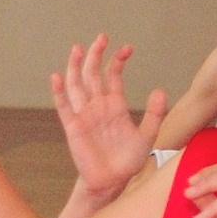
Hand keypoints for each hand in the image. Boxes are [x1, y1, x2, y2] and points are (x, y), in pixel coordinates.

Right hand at [49, 37, 166, 193]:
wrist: (112, 180)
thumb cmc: (128, 160)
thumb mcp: (147, 136)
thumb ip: (154, 114)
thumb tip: (160, 91)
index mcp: (115, 105)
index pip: (113, 76)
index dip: (117, 60)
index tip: (127, 48)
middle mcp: (98, 106)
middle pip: (93, 74)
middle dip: (96, 55)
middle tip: (102, 37)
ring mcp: (84, 114)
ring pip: (77, 85)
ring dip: (76, 66)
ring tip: (77, 48)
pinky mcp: (73, 126)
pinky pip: (64, 106)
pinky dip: (59, 91)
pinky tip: (57, 76)